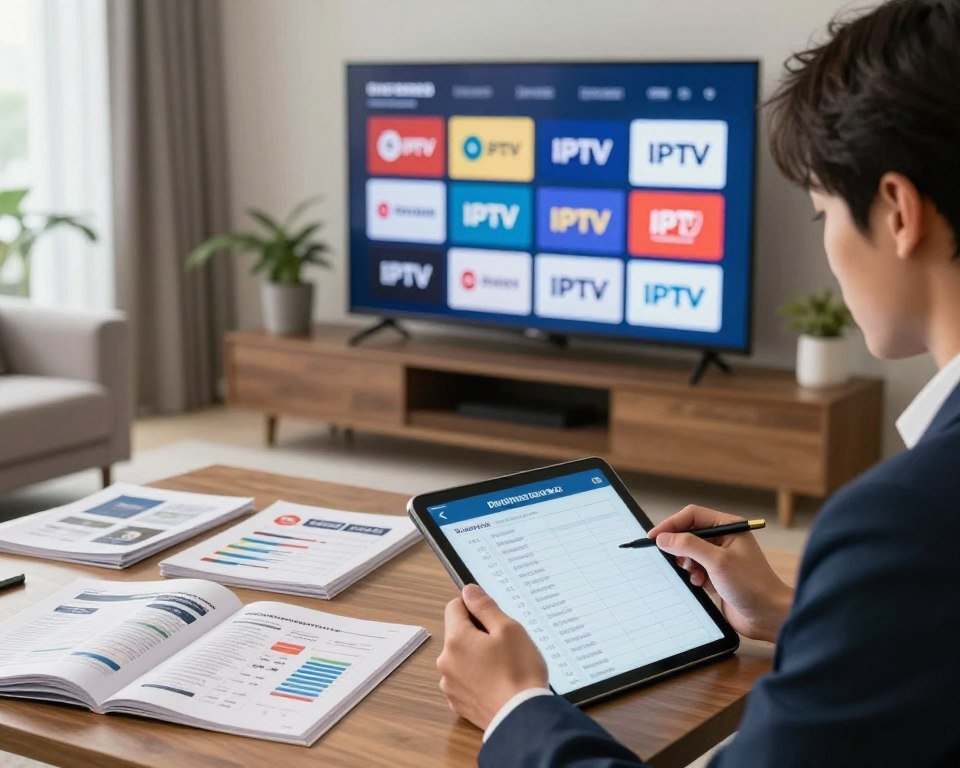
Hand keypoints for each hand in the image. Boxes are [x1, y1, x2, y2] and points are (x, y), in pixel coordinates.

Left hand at [437, 584, 547, 729]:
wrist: (522, 718)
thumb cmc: (519, 672)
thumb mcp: (508, 628)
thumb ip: (485, 606)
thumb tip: (469, 591)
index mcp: (456, 638)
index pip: (454, 606)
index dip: (474, 606)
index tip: (491, 616)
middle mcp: (446, 661)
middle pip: (457, 633)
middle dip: (477, 633)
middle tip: (503, 643)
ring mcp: (450, 684)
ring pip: (460, 657)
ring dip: (476, 656)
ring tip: (502, 666)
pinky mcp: (457, 702)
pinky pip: (463, 679)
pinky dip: (476, 677)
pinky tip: (496, 682)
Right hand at [649, 505, 793, 642]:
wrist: (768, 616)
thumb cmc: (752, 585)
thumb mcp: (717, 561)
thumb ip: (689, 545)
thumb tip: (663, 537)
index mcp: (729, 527)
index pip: (692, 516)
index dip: (671, 524)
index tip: (655, 537)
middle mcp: (725, 538)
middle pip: (689, 533)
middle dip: (680, 548)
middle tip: (676, 560)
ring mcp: (720, 557)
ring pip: (689, 552)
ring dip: (688, 564)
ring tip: (697, 575)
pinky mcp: (717, 574)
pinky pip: (695, 568)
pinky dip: (694, 575)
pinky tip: (703, 584)